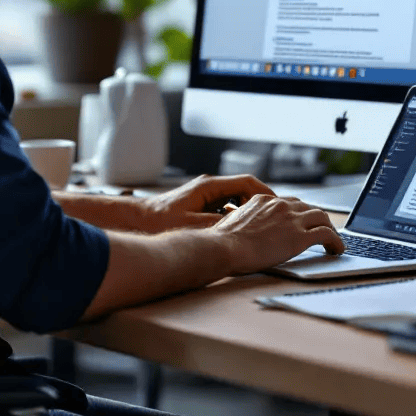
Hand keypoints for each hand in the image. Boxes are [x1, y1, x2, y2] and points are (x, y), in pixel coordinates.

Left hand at [139, 174, 273, 232]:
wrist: (137, 220)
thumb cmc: (159, 221)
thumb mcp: (191, 226)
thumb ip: (217, 226)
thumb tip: (240, 229)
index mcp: (209, 187)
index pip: (246, 183)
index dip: (265, 194)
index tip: (277, 206)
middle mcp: (209, 187)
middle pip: (244, 190)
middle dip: (260, 203)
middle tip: (273, 219)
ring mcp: (205, 195)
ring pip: (235, 199)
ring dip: (248, 211)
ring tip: (260, 226)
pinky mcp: (200, 205)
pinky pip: (225, 207)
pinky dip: (235, 217)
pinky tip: (238, 231)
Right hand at [212, 195, 343, 274]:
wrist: (224, 247)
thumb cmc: (221, 242)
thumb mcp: (230, 223)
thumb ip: (241, 221)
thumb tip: (242, 231)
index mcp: (263, 200)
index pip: (287, 202)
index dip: (297, 213)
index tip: (300, 222)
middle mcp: (280, 205)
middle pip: (307, 207)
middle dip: (314, 219)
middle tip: (320, 230)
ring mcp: (291, 219)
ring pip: (322, 217)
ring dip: (329, 228)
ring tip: (332, 241)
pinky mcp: (300, 237)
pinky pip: (327, 234)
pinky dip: (336, 241)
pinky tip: (337, 250)